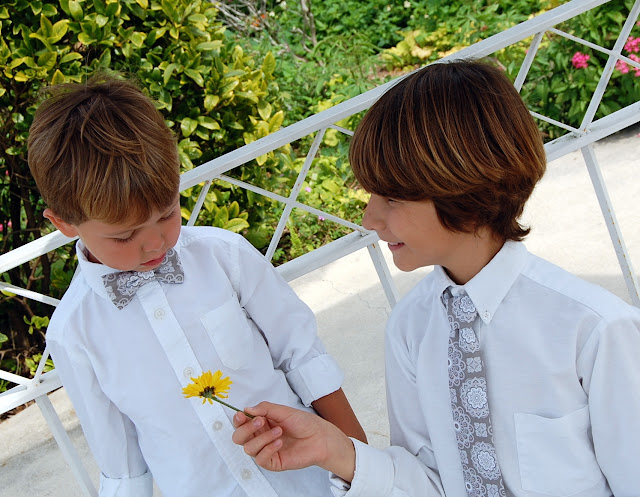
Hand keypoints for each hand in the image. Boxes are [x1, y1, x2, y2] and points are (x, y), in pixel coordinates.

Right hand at [232, 402, 355, 480]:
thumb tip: (246, 409)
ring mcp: (266, 450)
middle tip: (260, 421)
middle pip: (239, 438)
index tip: (241, 415)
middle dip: (246, 429)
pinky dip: (268, 449)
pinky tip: (279, 442)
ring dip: (262, 438)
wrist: (319, 437)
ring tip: (279, 431)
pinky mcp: (272, 462)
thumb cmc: (303, 423)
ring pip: (248, 448)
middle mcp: (261, 436)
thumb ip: (264, 409)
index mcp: (261, 423)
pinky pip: (260, 459)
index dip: (238, 420)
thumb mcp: (283, 411)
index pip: (241, 423)